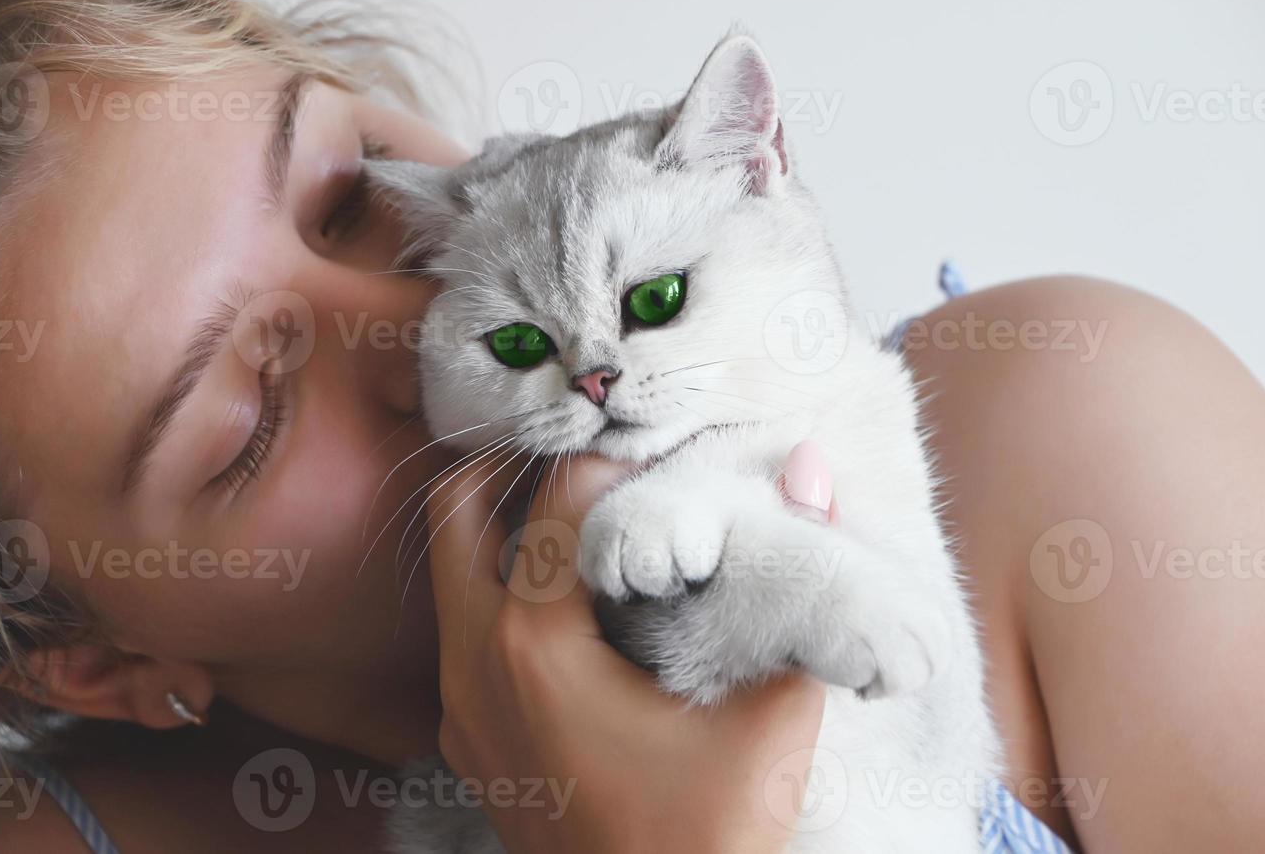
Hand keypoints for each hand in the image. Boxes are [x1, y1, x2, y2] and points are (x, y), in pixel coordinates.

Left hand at [425, 450, 830, 853]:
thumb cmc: (710, 837)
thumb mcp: (769, 714)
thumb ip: (794, 585)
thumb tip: (810, 472)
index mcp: (533, 645)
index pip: (557, 498)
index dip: (612, 457)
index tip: (662, 450)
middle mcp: (472, 663)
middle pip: (459, 509)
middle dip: (521, 465)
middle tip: (592, 456)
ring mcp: (458, 706)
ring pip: (454, 572)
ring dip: (508, 526)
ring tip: (589, 514)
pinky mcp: (468, 739)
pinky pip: (463, 630)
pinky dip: (504, 590)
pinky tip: (577, 601)